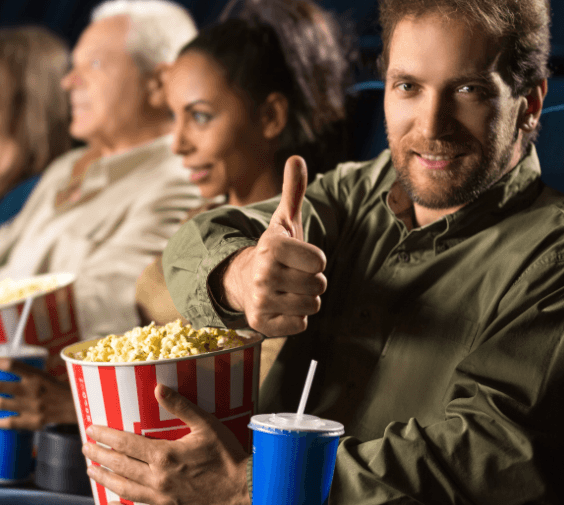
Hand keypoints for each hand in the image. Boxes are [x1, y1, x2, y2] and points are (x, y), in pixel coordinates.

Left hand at [0, 357, 76, 430]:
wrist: (75, 407)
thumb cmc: (58, 389)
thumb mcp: (45, 375)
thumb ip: (27, 373)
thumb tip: (4, 369)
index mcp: (36, 376)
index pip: (9, 365)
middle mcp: (31, 390)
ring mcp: (30, 407)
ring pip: (0, 404)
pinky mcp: (32, 421)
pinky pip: (9, 422)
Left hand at [84, 384, 249, 504]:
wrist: (244, 492)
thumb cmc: (227, 457)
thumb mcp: (207, 426)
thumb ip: (181, 407)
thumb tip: (158, 388)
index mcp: (164, 455)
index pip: (124, 443)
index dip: (104, 436)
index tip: (90, 429)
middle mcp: (157, 478)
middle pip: (118, 465)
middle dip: (98, 455)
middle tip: (85, 447)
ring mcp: (161, 497)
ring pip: (123, 487)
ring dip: (104, 477)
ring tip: (91, 469)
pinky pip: (138, 504)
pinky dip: (121, 499)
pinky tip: (112, 497)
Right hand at [220, 155, 326, 335]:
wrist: (243, 281)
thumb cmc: (274, 251)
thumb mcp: (284, 221)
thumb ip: (293, 191)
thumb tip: (296, 158)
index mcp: (271, 246)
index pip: (319, 261)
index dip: (315, 260)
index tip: (300, 257)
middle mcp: (263, 273)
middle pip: (318, 285)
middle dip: (313, 281)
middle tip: (294, 275)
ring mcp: (260, 300)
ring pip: (312, 306)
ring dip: (305, 299)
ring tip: (289, 290)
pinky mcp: (261, 324)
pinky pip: (301, 325)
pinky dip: (296, 318)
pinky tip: (282, 306)